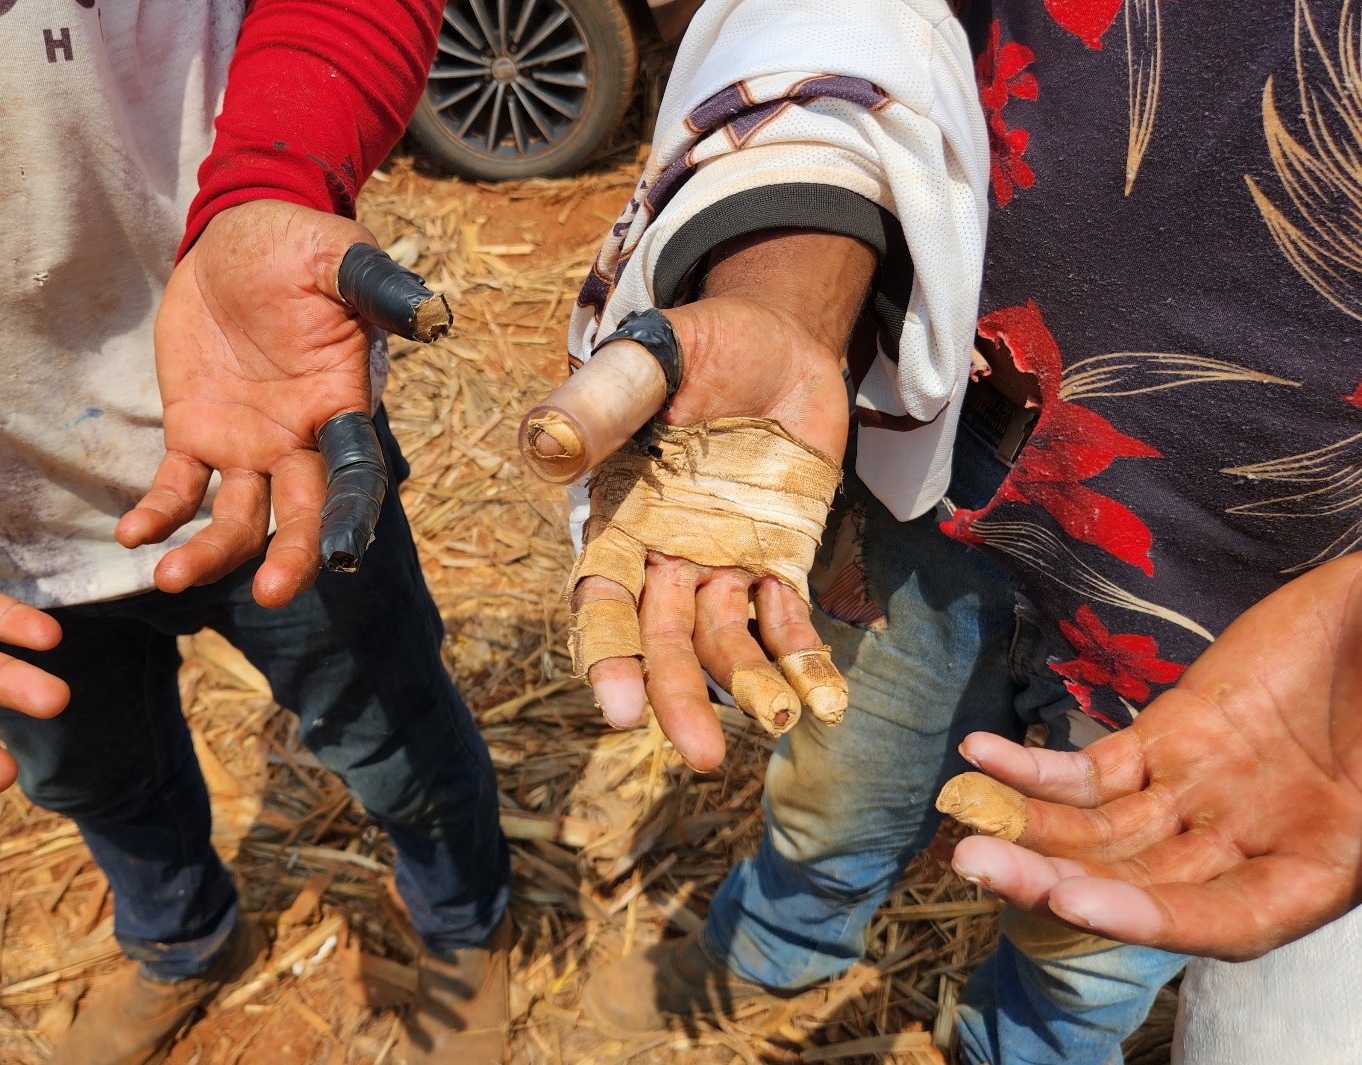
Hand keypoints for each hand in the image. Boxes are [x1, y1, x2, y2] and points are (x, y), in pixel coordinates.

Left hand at [118, 200, 384, 605]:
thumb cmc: (299, 247)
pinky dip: (157, 514)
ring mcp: (245, 444)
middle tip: (272, 594)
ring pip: (235, 517)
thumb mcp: (339, 258)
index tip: (339, 556)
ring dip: (210, 554)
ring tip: (168, 577)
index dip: (350, 518)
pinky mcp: (195, 432)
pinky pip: (176, 487)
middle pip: (301, 515)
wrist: (238, 233)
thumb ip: (377, 289)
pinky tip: (132, 536)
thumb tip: (433, 314)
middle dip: (291, 559)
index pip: (355, 475)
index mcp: (341, 406)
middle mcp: (298, 440)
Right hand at [577, 230, 873, 769]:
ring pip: (725, 640)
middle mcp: (663, 556)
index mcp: (616, 519)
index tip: (620, 711)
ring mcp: (722, 562)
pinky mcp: (778, 558)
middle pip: (662, 640)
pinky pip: (787, 619)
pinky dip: (805, 660)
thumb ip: (598, 404)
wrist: (772, 338)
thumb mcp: (645, 362)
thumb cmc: (693, 347)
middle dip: (676, 697)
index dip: (607, 655)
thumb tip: (546, 448)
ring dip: (748, 685)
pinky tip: (829, 703)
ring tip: (783, 721)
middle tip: (699, 757)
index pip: (601, 600)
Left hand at [949, 555, 1361, 959]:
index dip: (1150, 918)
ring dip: (1027, 826)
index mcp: (1319, 871)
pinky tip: (981, 756)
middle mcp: (1250, 845)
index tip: (1075, 903)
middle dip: (1053, 879)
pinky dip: (1034, 765)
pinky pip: (1093, 764)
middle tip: (974, 864)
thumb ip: (1359, 807)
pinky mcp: (1170, 734)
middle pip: (1138, 882)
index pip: (1223, 922)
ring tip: (962, 812)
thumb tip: (1348, 820)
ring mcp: (1202, 789)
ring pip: (1102, 828)